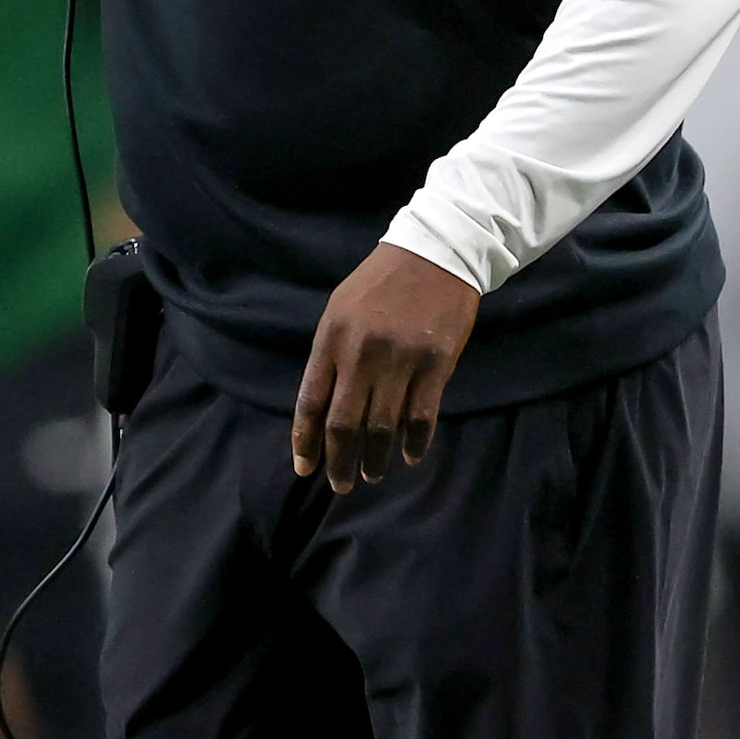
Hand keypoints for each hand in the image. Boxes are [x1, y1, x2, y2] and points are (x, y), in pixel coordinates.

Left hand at [292, 242, 479, 494]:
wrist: (434, 253)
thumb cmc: (380, 282)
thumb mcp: (340, 309)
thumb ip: (330, 355)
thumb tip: (321, 408)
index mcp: (331, 338)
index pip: (310, 401)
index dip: (305, 440)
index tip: (305, 468)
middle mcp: (361, 354)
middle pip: (343, 424)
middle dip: (338, 462)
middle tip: (340, 485)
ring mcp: (399, 361)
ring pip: (381, 427)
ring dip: (374, 459)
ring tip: (372, 474)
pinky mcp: (434, 366)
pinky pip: (421, 418)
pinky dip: (413, 443)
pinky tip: (407, 456)